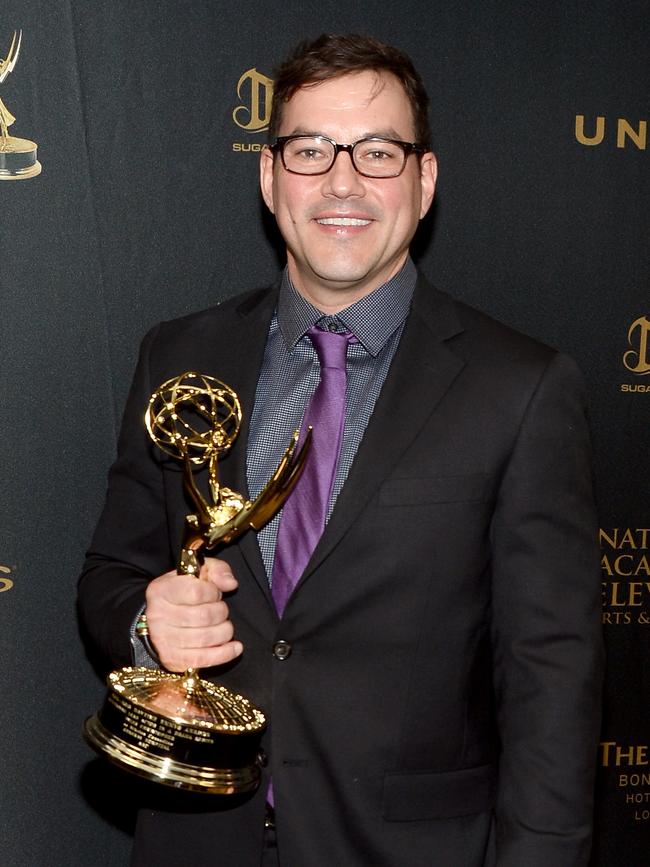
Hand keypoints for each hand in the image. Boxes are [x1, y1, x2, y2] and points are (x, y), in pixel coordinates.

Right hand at [144, 557, 242, 671]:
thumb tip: (230, 584)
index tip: (215, 594)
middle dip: (221, 613)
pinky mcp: (172, 659)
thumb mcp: (199, 572)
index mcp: (161, 590)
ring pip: (205, 638)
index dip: (214, 593)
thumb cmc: (185, 592)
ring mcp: (163, 639)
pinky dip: (224, 654)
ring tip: (225, 626)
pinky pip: (202, 659)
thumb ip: (217, 570)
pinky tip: (236, 647)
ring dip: (224, 632)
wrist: (163, 619)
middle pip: (203, 617)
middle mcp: (158, 615)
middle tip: (221, 610)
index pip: (196, 592)